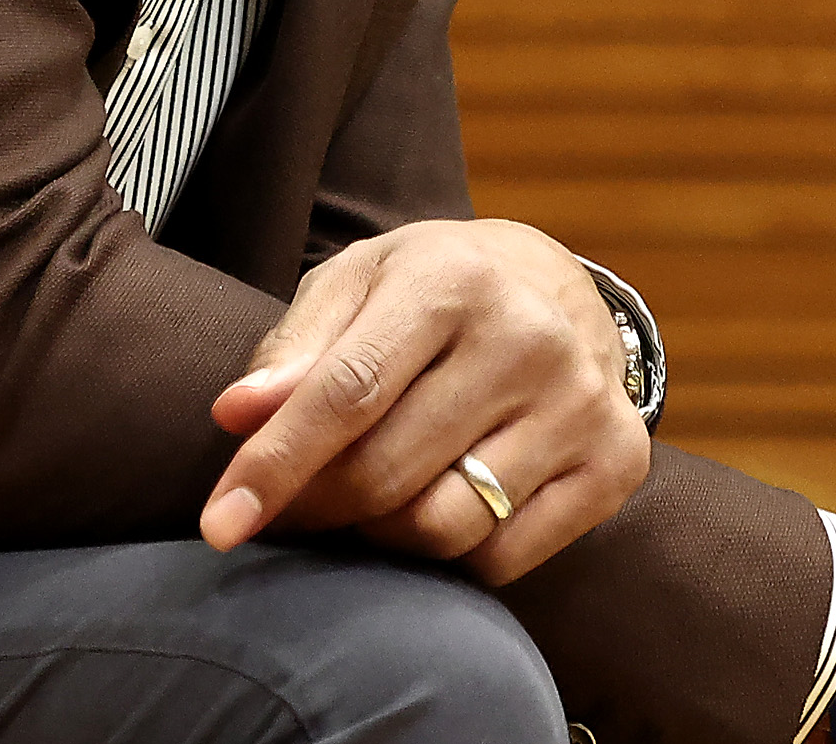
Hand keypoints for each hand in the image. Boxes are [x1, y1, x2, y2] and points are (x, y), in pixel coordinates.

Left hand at [198, 219, 650, 585]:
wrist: (557, 282)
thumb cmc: (432, 287)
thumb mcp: (357, 284)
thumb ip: (294, 350)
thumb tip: (235, 415)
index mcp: (451, 278)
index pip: (346, 392)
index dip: (275, 464)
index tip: (217, 525)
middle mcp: (527, 338)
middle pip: (388, 472)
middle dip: (318, 505)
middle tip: (294, 505)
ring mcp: (581, 403)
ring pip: (445, 527)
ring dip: (382, 534)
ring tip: (369, 499)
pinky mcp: (617, 461)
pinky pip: (504, 557)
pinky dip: (450, 555)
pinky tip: (438, 506)